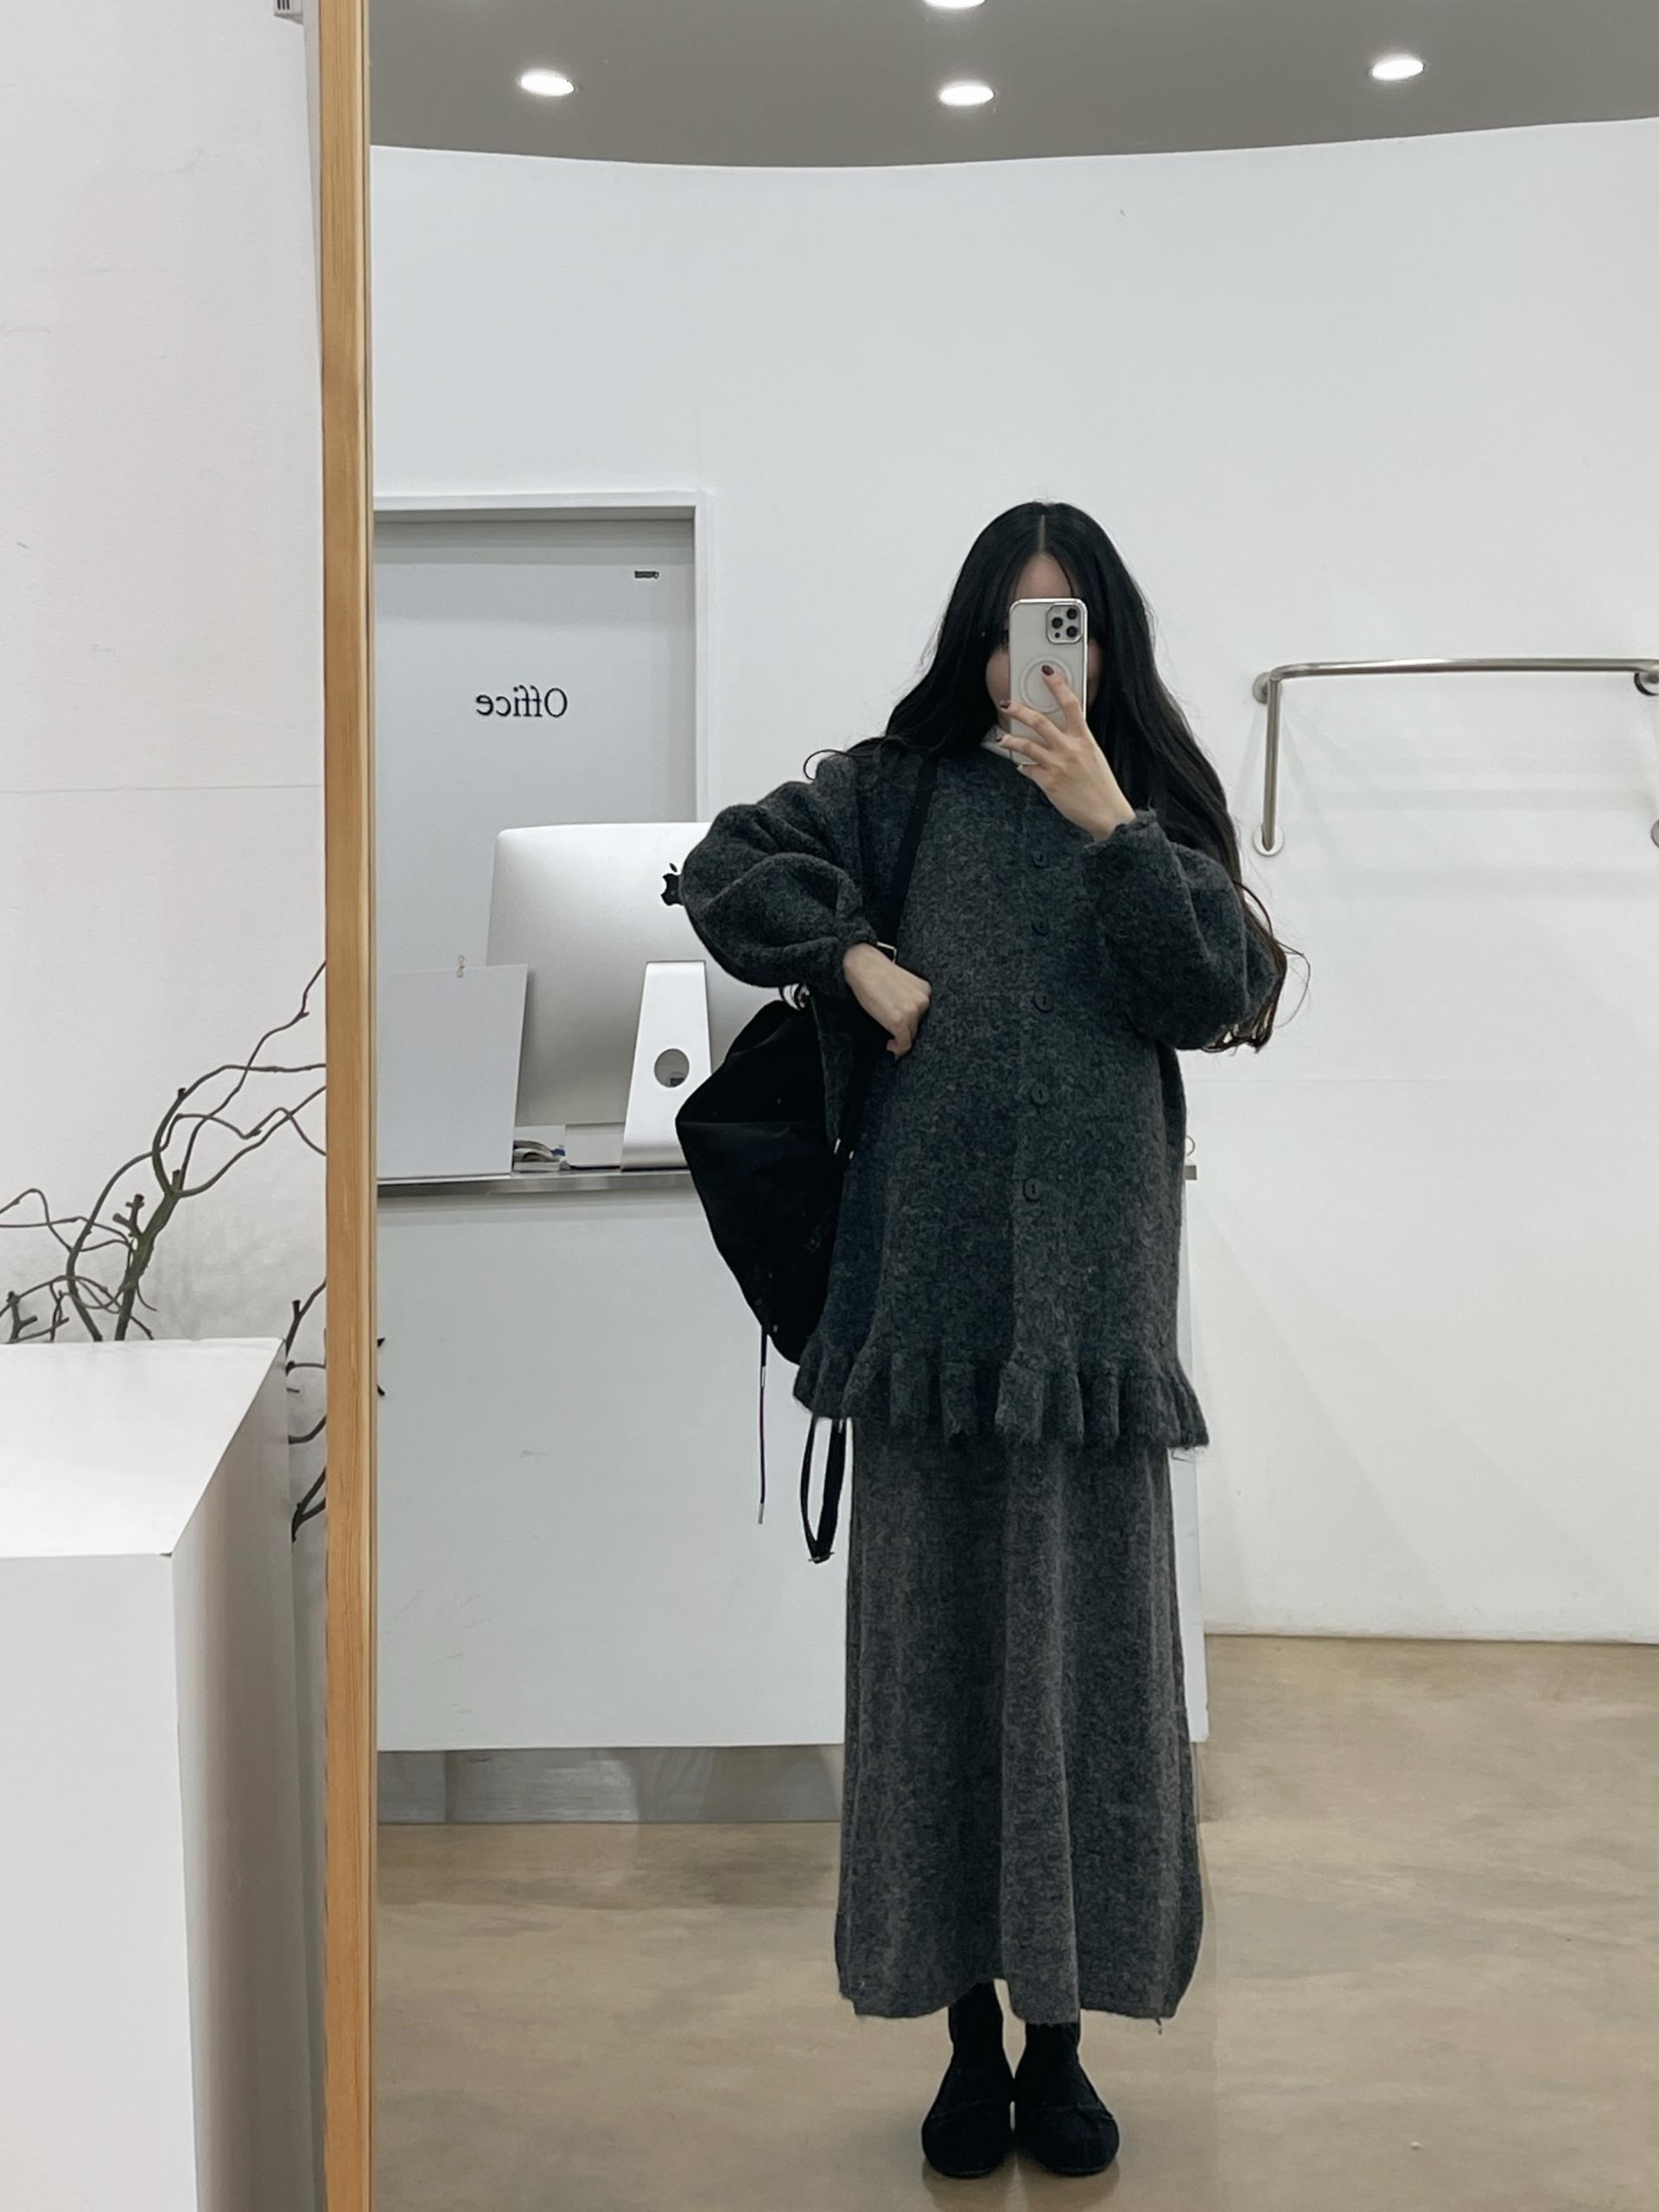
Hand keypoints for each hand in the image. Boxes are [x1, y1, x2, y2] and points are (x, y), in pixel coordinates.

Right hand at [843, 942, 931, 1056]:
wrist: (862, 964)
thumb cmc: (876, 973)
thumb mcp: (902, 984)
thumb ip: (910, 999)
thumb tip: (907, 1020)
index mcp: (925, 990)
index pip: (925, 1016)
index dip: (914, 1026)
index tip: (906, 1032)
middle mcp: (923, 1001)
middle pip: (919, 1026)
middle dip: (907, 1032)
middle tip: (894, 1037)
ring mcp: (912, 1011)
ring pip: (912, 1036)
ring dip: (901, 1040)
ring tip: (891, 1041)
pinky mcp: (899, 1021)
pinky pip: (904, 1044)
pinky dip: (898, 1049)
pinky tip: (890, 1046)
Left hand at [998, 667, 1135, 838]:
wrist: (1107, 814)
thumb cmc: (1102, 787)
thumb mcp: (1094, 757)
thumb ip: (1076, 743)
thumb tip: (1059, 737)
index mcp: (1085, 739)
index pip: (1070, 704)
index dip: (1057, 685)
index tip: (1047, 672)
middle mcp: (1070, 748)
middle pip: (1039, 721)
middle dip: (1019, 710)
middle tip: (1007, 703)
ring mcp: (1057, 765)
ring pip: (1026, 745)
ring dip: (1010, 739)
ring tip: (1002, 737)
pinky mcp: (1048, 782)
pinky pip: (1027, 769)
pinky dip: (1022, 767)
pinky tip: (1022, 766)